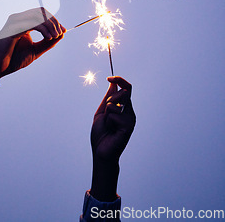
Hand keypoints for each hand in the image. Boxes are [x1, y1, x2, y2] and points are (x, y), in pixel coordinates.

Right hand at [0, 9, 65, 82]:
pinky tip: (48, 38)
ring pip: (37, 15)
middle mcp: (17, 19)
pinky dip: (44, 29)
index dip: (54, 20)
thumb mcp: (35, 50)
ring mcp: (14, 22)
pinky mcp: (12, 29)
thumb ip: (48, 42)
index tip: (63, 31)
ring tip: (54, 37)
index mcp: (22, 22)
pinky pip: (32, 23)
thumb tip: (62, 34)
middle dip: (53, 21)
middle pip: (41, 11)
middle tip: (60, 33)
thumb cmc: (12, 59)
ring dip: (50, 25)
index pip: (41, 13)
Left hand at [90, 76, 135, 201]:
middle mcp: (129, 112)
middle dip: (111, 98)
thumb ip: (108, 98)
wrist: (100, 151)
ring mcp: (130, 119)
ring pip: (119, 101)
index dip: (119, 80)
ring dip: (108, 110)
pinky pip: (115, 113)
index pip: (126, 88)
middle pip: (124, 91)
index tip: (109, 78)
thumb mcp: (102, 111)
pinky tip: (111, 131)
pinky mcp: (129, 126)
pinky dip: (108, 120)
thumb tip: (113, 84)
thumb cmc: (101, 134)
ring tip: (108, 124)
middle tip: (106, 112)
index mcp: (123, 107)